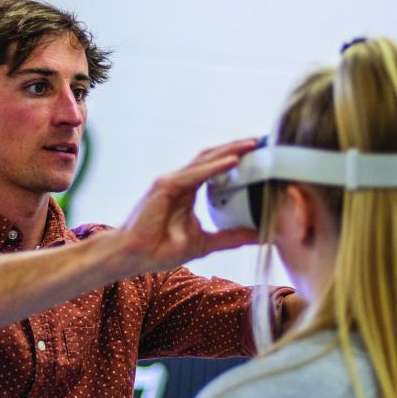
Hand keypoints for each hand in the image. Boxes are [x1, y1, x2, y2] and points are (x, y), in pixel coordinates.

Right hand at [119, 138, 259, 274]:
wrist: (134, 256)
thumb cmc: (161, 249)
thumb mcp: (205, 242)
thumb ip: (231, 237)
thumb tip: (260, 236)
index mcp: (188, 190)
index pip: (216, 167)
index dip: (237, 157)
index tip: (261, 154)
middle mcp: (180, 181)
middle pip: (213, 157)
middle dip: (237, 147)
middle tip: (263, 141)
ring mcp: (171, 181)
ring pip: (205, 160)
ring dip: (230, 150)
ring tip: (252, 144)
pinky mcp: (164, 186)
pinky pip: (194, 174)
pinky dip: (214, 167)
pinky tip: (233, 161)